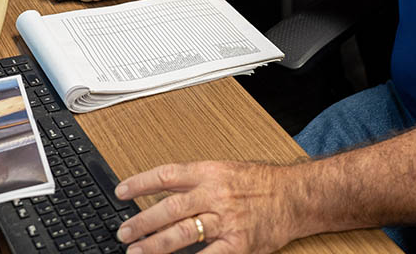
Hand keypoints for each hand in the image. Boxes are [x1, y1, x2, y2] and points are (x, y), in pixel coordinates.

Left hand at [114, 161, 299, 253]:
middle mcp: (215, 194)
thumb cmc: (261, 182)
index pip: (167, 175)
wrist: (295, 196)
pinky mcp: (238, 243)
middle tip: (123, 233)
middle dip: (142, 222)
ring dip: (156, 245)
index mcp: (210, 172)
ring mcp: (226, 220)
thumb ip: (196, 181)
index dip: (140, 183)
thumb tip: (163, 193)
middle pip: (170, 208)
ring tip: (137, 253)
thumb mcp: (226, 170)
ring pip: (183, 233)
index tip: (121, 192)